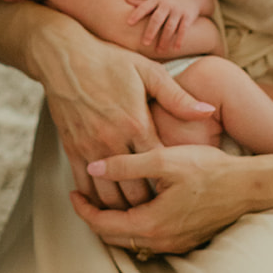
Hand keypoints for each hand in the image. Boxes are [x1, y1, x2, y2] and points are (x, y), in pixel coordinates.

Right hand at [34, 16, 214, 206]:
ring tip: (137, 214)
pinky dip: (95, 199)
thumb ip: (178, 97)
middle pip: (134, 190)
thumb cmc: (110, 61)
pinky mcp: (72, 148)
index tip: (182, 195)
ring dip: (122, 208)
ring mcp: (89, 147)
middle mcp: (112, 140)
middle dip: (149, 206)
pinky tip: (107, 203)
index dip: (170, 186)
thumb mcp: (148, 72)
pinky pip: (84, 184)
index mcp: (136, 123)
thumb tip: (208, 111)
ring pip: (107, 194)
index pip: (158, 169)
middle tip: (163, 213)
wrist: (63, 57)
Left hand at [72, 142, 249, 255]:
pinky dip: (132, 226)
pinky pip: (148, 240)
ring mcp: (174, 244)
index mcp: (151, 224)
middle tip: (84, 195)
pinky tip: (133, 205)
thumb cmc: (210, 170)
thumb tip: (93, 168)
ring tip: (104, 198)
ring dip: (113, 223)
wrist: (249, 186)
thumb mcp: (164, 160)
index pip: (102, 225)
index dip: (83, 209)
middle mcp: (161, 241)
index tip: (73, 192)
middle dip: (94, 217)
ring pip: (130, 240)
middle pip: (112, 238)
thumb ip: (126, 165)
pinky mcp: (184, 241)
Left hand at [125, 0, 194, 53]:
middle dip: (151, 31)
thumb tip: (126, 1)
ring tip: (159, 51)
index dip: (137, 14)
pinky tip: (176, 48)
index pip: (145, 7)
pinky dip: (180, 39)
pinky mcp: (188, 16)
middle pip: (157, 18)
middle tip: (145, 43)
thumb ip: (142, 3)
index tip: (129, 23)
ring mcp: (178, 10)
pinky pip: (183, 29)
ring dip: (165, 39)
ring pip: (170, 26)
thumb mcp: (156, 0)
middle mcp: (167, 5)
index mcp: (156, 0)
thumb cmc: (167, 1)